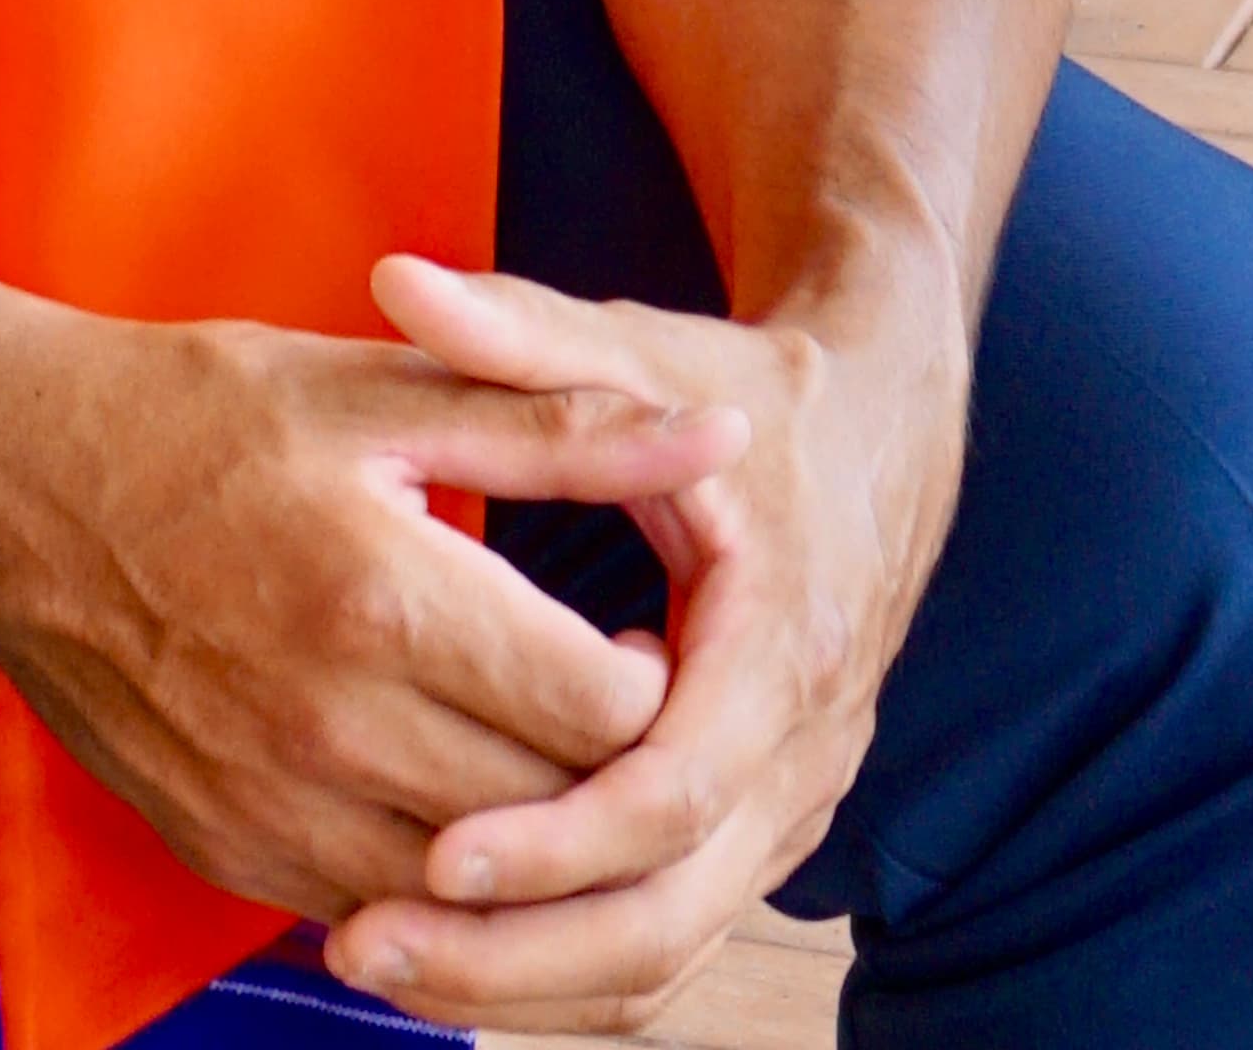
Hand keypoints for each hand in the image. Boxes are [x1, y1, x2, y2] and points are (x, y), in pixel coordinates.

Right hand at [0, 296, 751, 929]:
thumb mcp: (378, 390)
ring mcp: (273, 806)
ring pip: (475, 886)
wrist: (2, 483)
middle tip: (596, 700)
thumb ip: (563, 425)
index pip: (606, 707)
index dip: (652, 680)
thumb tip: (718, 436)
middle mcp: (333, 725)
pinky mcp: (228, 851)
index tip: (632, 633)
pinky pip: (380, 907)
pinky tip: (433, 788)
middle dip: (606, 770)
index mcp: (385, 594)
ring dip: (526, 837)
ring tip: (526, 748)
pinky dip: (432, 871)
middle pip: (555, 813)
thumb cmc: (193, 414)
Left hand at [315, 246, 970, 1029]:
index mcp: (781, 644)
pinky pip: (669, 938)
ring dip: (528, 978)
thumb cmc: (751, 394)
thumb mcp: (648, 347)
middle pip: (668, 912)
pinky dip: (566, 968)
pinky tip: (453, 959)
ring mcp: (788, 810)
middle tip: (369, 948)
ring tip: (378, 965)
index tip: (436, 854)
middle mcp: (801, 753)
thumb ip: (520, 330)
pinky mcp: (759, 833)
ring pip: (668, 951)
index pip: (672, 790)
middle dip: (517, 949)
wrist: (883, 435)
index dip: (557, 838)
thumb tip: (395, 275)